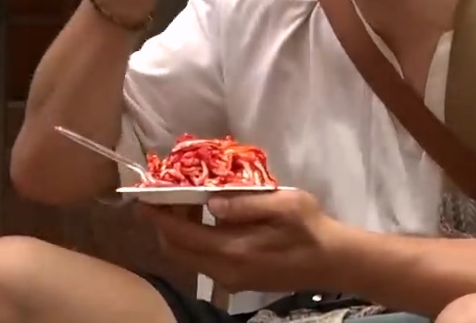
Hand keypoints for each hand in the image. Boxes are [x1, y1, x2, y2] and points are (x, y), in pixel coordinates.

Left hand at [137, 189, 348, 293]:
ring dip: (179, 232)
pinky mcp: (237, 281)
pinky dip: (194, 241)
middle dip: (163, 223)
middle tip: (165, 195)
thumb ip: (245, 203)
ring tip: (186, 201)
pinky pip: (202, 261)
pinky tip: (206, 219)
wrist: (333, 261)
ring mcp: (230, 279)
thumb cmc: (311, 227)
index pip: (181, 234)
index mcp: (233, 249)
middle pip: (176, 250)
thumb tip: (210, 202)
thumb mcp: (284, 204)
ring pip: (188, 257)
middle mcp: (224, 270)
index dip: (158, 216)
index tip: (143, 197)